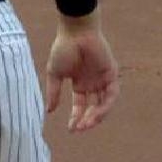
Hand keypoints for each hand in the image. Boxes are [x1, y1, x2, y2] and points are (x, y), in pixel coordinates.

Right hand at [45, 15, 119, 131]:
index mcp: (79, 83)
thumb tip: (49, 111)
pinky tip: (96, 112)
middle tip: (79, 129)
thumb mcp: (54, 73)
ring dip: (96, 116)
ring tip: (87, 123)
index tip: (71, 129)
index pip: (80, 105)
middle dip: (86, 120)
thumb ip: (54, 92)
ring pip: (103, 104)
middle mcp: (92, 84)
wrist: (75, 33)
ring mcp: (102, 80)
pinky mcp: (112, 75)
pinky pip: (112, 95)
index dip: (76, 117)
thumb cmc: (63, 49)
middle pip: (92, 108)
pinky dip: (105, 105)